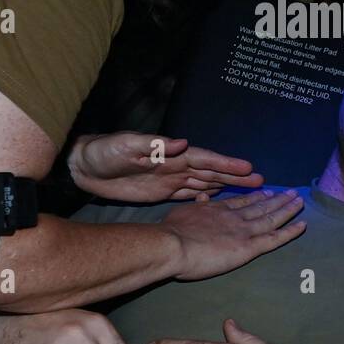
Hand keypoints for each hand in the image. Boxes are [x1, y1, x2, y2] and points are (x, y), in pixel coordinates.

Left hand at [68, 131, 263, 201]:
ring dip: (225, 186)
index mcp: (170, 153)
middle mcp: (175, 165)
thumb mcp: (127, 145)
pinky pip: (188, 194)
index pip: (204, 159)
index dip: (226, 164)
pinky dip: (204, 196)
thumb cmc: (104, 151)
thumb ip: (154, 145)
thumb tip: (183, 142)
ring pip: (204, 183)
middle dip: (235, 176)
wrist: (83, 166)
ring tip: (248, 190)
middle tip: (261, 181)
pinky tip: (217, 200)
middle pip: (211, 171)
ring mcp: (169, 179)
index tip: (248, 168)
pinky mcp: (160, 192)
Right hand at [163, 189, 305, 280]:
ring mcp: (244, 230)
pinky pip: (275, 238)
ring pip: (271, 218)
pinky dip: (290, 231)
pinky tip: (302, 225)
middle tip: (290, 193)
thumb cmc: (172, 232)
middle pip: (261, 206)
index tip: (266, 192)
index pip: (242, 201)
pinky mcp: (249, 247)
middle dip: (277, 199)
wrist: (174, 243)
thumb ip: (195, 207)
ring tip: (299, 201)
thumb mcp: (182, 212)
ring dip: (288, 209)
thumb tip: (201, 198)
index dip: (256, 196)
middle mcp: (235, 216)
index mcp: (218, 209)